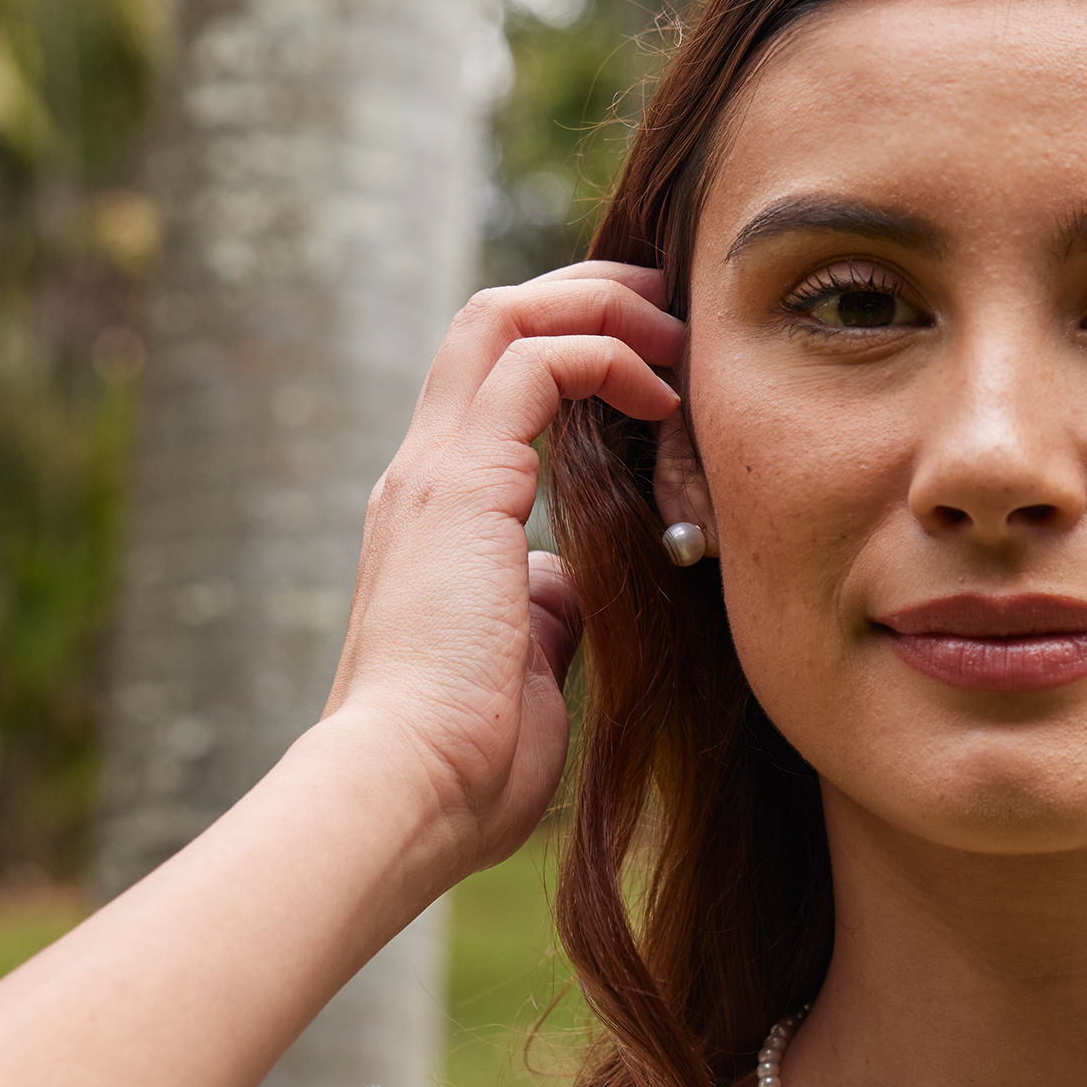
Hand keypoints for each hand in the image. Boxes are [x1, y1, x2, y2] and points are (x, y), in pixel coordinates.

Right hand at [320, 262, 681, 877]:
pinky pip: (535, 367)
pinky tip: (662, 397)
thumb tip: (573, 583)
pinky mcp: (461, 484)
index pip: (495, 383)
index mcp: (438, 513)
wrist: (410, 789)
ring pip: (503, 319)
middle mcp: (426, 475)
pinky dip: (605, 357)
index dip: (576, 351)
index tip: (661, 369)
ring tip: (676, 334)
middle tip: (673, 311)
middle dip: (588, 298)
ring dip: (600, 308)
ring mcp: (435, 473)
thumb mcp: (525, 660)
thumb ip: (544, 606)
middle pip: (492, 323)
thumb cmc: (471, 755)